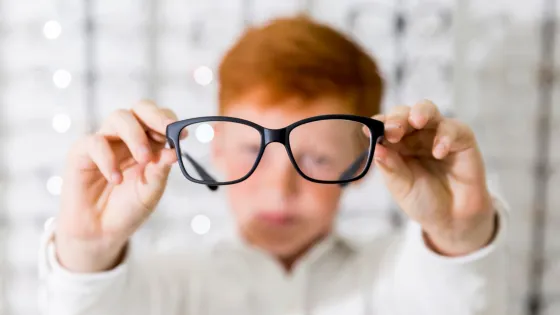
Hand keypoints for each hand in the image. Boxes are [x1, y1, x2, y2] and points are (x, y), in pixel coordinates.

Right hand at [55, 100, 180, 271]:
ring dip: (135, 135)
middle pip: (140, 108)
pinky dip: (108, 159)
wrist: (101, 233)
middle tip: (167, 131)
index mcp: (148, 143)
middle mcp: (126, 137)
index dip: (170, 122)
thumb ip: (160, 170)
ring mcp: (104, 142)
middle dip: (155, 116)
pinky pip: (95, 142)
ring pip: (118, 117)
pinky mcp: (81, 152)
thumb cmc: (128, 208)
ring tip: (144, 159)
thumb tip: (175, 151)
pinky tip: (116, 180)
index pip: (159, 119)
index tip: (183, 136)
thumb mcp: (151, 190)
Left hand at [371, 100, 495, 255]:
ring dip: (420, 113)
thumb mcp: (402, 187)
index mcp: (396, 144)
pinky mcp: (462, 139)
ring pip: (428, 110)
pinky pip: (453, 128)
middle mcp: (415, 135)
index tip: (370, 129)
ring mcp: (438, 134)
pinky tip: (438, 152)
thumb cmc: (424, 200)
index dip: (378, 124)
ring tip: (416, 122)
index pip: (385, 125)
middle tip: (393, 130)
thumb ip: (390, 167)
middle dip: (397, 117)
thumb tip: (375, 148)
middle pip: (404, 113)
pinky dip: (444, 136)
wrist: (452, 219)